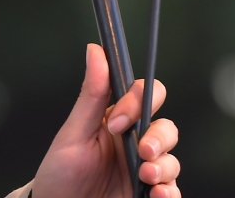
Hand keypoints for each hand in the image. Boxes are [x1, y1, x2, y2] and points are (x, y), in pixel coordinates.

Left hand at [31, 44, 180, 197]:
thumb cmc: (61, 173)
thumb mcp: (74, 133)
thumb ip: (91, 94)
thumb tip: (96, 51)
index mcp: (117, 120)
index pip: (145, 96)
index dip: (138, 104)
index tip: (116, 122)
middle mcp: (134, 143)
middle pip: (166, 128)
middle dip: (159, 138)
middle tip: (142, 151)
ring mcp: (143, 170)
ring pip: (172, 160)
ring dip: (163, 166)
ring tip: (145, 177)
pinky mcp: (148, 195)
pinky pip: (173, 190)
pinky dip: (169, 191)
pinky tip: (155, 194)